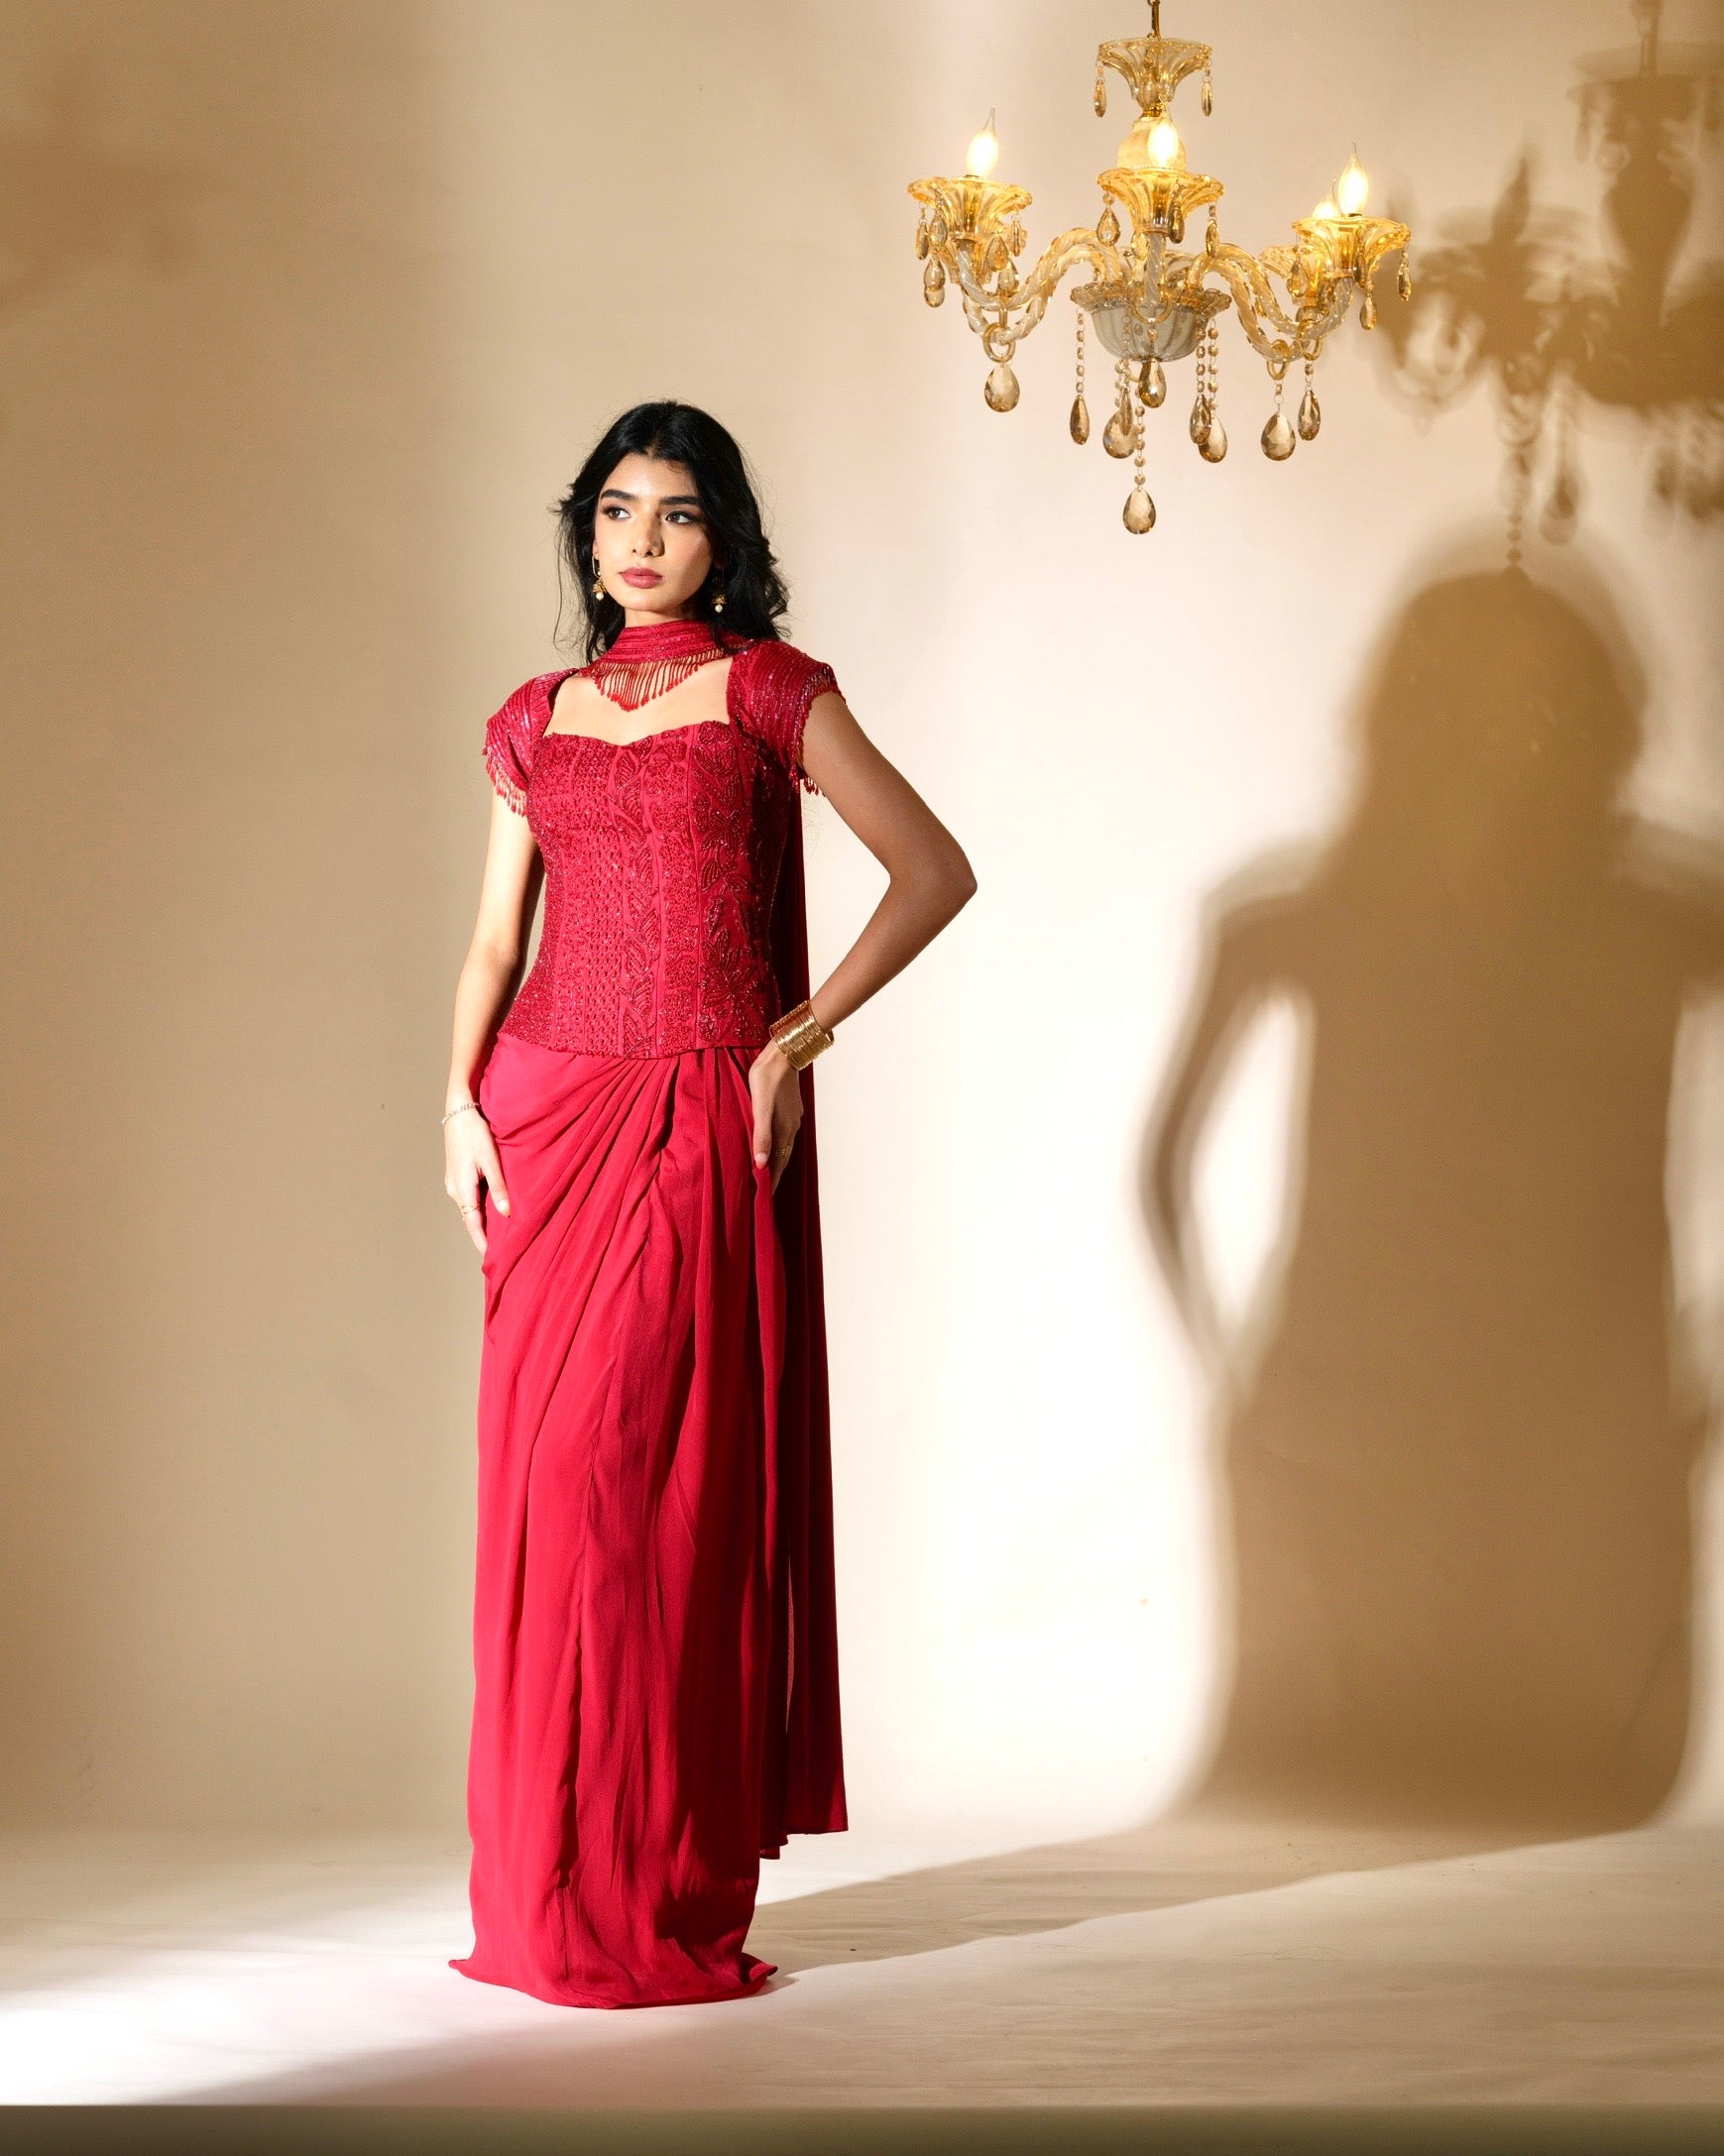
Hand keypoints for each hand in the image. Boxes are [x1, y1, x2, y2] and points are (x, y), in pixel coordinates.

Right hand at [444, 1100, 509, 1256]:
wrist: (458, 1111)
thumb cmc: (475, 1133)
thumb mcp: (490, 1160)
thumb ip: (499, 1187)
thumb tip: (506, 1213)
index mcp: (462, 1188)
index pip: (473, 1223)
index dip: (482, 1242)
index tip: (491, 1258)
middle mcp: (454, 1189)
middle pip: (470, 1218)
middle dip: (483, 1234)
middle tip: (499, 1250)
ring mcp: (453, 1182)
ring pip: (469, 1208)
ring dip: (481, 1221)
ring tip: (498, 1233)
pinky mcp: (456, 1175)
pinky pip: (468, 1198)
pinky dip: (478, 1207)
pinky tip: (490, 1209)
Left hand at [747, 1041, 803, 1194]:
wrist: (784, 1052)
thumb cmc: (767, 1078)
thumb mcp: (760, 1108)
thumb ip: (761, 1136)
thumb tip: (761, 1164)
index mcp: (784, 1129)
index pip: (779, 1164)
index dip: (773, 1181)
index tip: (767, 1199)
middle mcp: (791, 1126)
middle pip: (783, 1157)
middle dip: (775, 1174)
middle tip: (766, 1190)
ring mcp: (792, 1116)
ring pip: (785, 1144)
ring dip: (777, 1159)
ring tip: (768, 1170)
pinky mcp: (790, 1107)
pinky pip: (784, 1132)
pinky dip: (778, 1143)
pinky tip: (772, 1141)